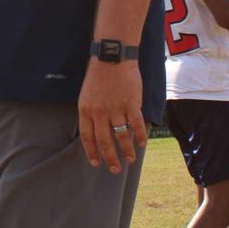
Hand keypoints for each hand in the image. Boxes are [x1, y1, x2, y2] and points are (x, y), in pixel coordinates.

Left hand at [78, 59, 147, 174]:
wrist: (112, 58)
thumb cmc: (98, 75)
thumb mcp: (86, 95)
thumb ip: (90, 113)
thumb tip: (95, 131)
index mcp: (86, 110)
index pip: (88, 137)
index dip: (92, 152)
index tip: (96, 163)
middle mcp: (100, 113)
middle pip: (104, 141)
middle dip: (110, 158)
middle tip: (115, 169)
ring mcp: (116, 109)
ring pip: (121, 137)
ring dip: (127, 151)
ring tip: (130, 160)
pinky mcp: (131, 104)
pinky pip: (136, 125)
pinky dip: (139, 136)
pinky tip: (142, 144)